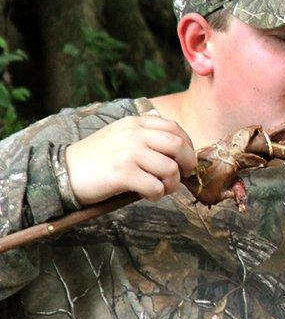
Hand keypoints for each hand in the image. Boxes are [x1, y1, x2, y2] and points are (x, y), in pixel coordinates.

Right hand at [64, 116, 196, 204]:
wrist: (63, 172)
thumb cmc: (96, 159)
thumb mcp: (121, 137)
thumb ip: (146, 138)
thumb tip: (180, 153)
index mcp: (134, 123)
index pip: (174, 129)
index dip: (187, 145)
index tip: (186, 160)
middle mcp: (133, 134)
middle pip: (178, 146)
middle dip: (187, 163)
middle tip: (184, 175)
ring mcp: (128, 153)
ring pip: (170, 168)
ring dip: (172, 184)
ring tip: (162, 188)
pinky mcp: (122, 174)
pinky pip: (155, 186)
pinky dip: (157, 195)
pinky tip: (149, 195)